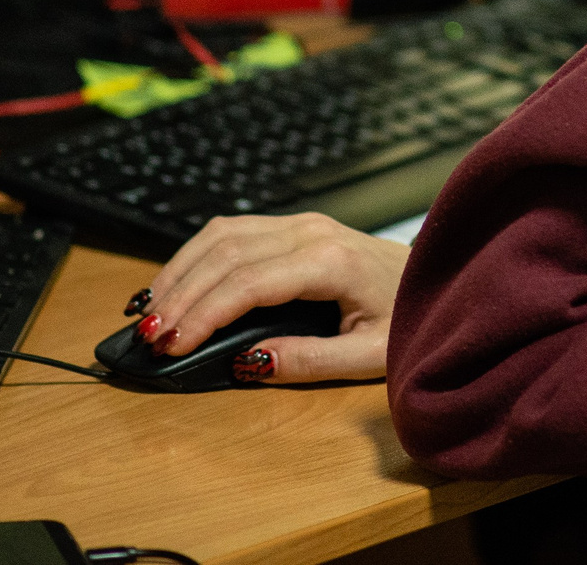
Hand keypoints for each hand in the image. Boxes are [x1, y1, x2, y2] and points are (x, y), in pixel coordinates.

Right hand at [134, 213, 406, 382]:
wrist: (439, 276)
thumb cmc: (409, 316)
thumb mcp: (371, 355)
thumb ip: (311, 361)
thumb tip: (250, 364)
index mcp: (332, 263)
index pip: (248, 285)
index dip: (203, 315)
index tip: (170, 346)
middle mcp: (312, 231)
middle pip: (226, 255)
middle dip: (181, 295)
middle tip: (147, 336)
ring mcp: (302, 222)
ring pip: (222, 235)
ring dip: (180, 272)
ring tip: (149, 313)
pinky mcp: (295, 225)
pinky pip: (234, 231)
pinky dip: (196, 256)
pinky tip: (174, 284)